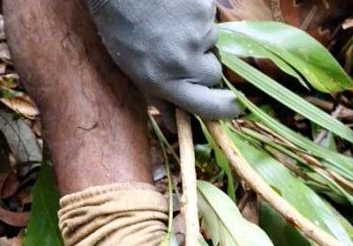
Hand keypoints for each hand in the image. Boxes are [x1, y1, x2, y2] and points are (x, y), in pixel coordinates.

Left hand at [86, 0, 238, 117]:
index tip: (231, 105)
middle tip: (179, 47)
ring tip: (173, 22)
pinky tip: (176, 6)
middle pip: (214, 73)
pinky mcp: (203, 9)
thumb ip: (159, 99)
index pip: (212, 108)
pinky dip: (197, 12)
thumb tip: (177, 127)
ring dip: (198, 35)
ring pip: (213, 42)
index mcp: (167, 83)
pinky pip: (210, 16)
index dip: (226, 108)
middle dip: (204, 63)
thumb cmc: (121, 28)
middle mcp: (185, 62)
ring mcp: (197, 34)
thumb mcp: (133, 70)